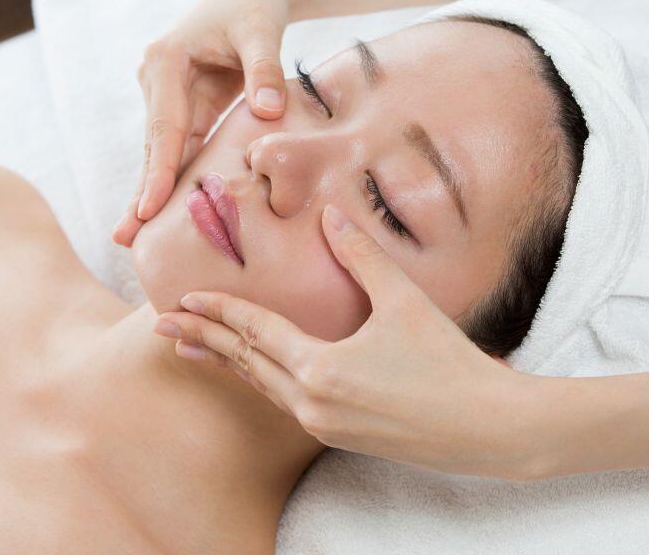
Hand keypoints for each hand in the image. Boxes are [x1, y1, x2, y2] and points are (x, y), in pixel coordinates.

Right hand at [113, 0, 294, 246]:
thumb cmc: (259, 2)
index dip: (159, 171)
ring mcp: (167, 92)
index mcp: (167, 60)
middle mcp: (157, 77)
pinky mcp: (185, 102)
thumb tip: (268, 113)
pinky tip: (163, 212)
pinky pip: (181, 145)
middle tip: (124, 239)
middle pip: (153, 145)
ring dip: (152, 191)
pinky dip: (175, 176)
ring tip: (133, 236)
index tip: (150, 209)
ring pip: (162, 150)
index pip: (165, 127)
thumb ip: (264, 71)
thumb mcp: (262, 31)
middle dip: (141, 192)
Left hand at [151, 204, 542, 478]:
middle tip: (160, 328)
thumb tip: (329, 212)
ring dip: (226, 364)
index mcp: (321, 369)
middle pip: (245, 364)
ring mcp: (324, 425)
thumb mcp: (404, 302)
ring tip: (191, 351)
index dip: (218, 312)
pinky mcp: (340, 436)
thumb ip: (360, 256)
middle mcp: (312, 404)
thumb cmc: (449, 363)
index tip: (181, 300)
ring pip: (262, 387)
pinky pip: (285, 403)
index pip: (254, 333)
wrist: (488, 429)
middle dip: (202, 342)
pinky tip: (255, 372)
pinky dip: (260, 381)